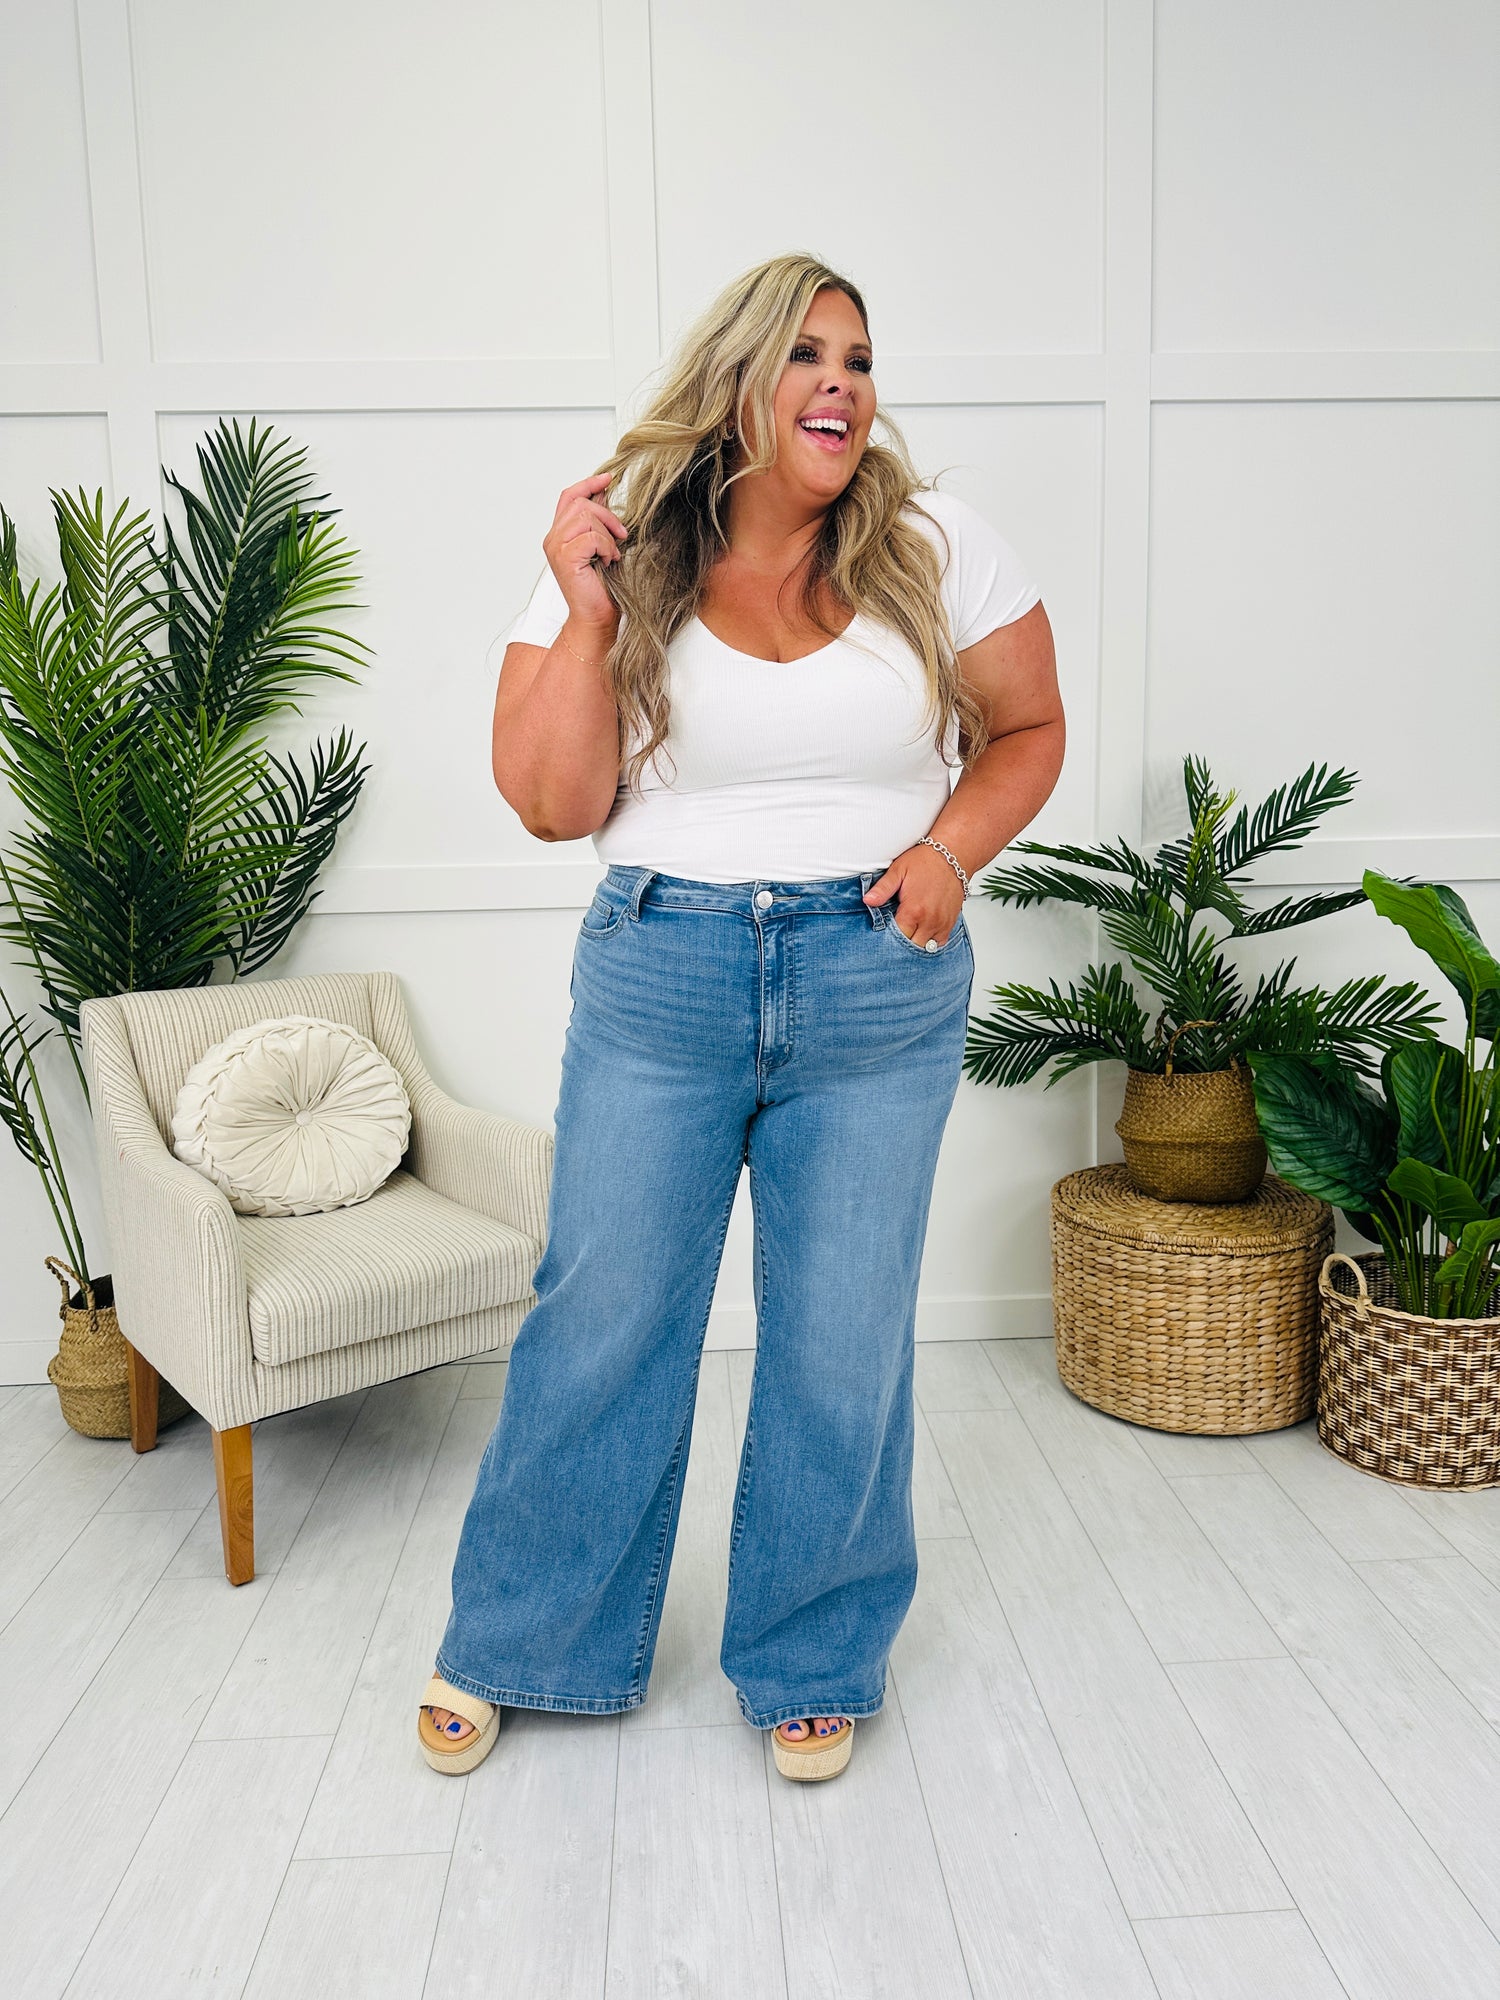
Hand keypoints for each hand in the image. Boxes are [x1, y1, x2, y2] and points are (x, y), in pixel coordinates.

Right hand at [543, 473, 627, 632]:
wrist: (596, 619)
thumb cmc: (601, 589)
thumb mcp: (602, 548)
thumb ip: (598, 523)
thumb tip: (604, 494)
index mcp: (559, 535)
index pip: (569, 496)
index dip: (588, 484)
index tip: (608, 478)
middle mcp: (552, 539)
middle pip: (580, 503)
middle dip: (607, 515)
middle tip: (621, 535)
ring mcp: (556, 548)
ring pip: (586, 517)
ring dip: (608, 534)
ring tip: (612, 555)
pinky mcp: (565, 557)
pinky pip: (592, 536)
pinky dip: (606, 547)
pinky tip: (608, 562)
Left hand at [863, 843, 964, 946]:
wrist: (954, 854)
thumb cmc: (926, 861)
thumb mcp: (899, 871)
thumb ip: (882, 889)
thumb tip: (868, 901)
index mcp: (914, 911)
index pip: (898, 938)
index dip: (888, 939)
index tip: (883, 934)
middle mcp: (930, 920)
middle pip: (912, 946)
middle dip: (901, 944)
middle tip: (894, 934)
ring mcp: (942, 923)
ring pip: (926, 947)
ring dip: (916, 943)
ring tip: (907, 934)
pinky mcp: (951, 922)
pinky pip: (940, 942)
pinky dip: (930, 941)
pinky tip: (921, 933)